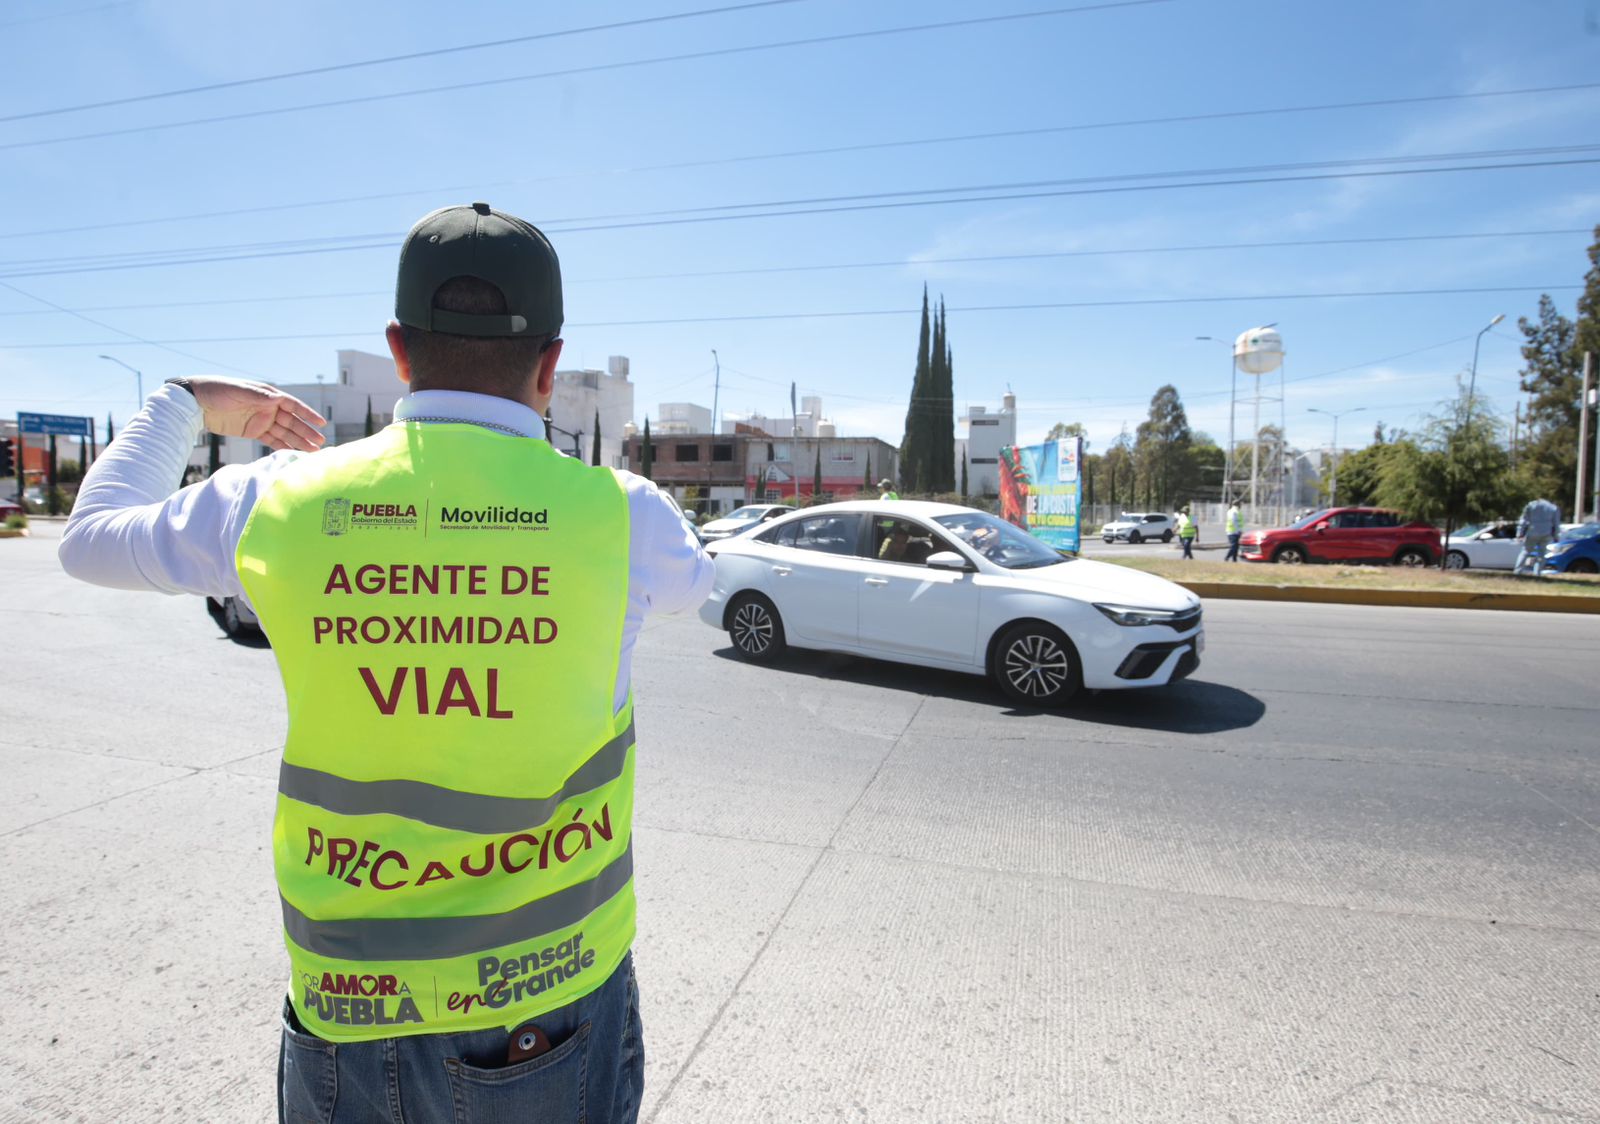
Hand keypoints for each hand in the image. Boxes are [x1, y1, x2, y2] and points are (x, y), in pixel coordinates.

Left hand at [187, 377, 327, 451]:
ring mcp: (261, 420)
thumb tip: (279, 399)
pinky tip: (293, 453)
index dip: (307, 414)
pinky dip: (283, 446)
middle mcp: (268, 408)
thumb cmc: (217, 390)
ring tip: (312, 452)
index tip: (321, 423)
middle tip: (321, 443)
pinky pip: (271, 440)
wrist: (195, 402)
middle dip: (307, 432)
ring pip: (285, 433)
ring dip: (298, 441)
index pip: (292, 405)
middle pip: (292, 421)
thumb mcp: (238, 391)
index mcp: (267, 395)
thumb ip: (259, 396)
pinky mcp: (253, 432)